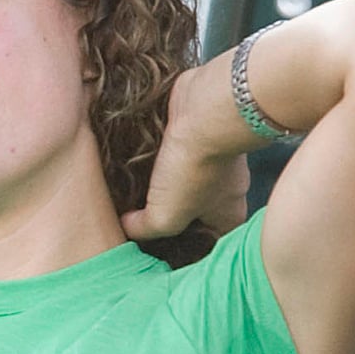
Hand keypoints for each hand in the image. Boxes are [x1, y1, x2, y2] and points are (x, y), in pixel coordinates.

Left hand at [121, 63, 251, 242]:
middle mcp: (225, 187)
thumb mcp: (166, 216)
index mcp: (228, 213)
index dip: (185, 245)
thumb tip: (129, 225)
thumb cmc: (193, 168)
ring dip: (160, 180)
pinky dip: (158, 155)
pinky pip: (176, 151)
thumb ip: (147, 229)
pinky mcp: (198, 134)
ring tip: (126, 185)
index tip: (156, 245)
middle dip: (167, 211)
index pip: (209, 239)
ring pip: (184, 177)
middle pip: (196, 208)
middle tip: (134, 214)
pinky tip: (133, 159)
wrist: (207, 108)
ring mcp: (214, 157)